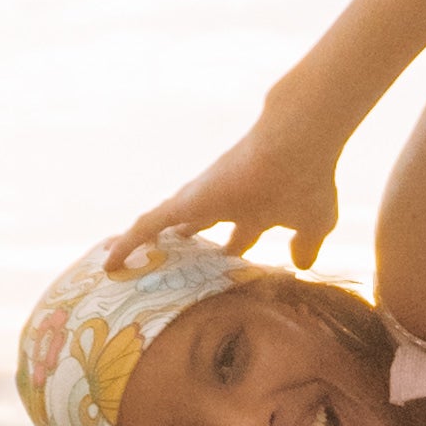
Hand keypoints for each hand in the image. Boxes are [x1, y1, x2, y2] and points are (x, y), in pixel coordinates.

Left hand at [105, 116, 342, 273]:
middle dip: (181, 250)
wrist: (296, 148)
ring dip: (146, 248)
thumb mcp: (314, 224)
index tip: (221, 277)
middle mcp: (223, 204)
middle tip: (165, 273)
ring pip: (162, 227)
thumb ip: (307, 244)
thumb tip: (302, 264)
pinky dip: (128, 244)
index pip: (236, 238)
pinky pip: (147, 226)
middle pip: (191, 229)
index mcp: (255, 211)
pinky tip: (111, 264)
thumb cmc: (308, 183)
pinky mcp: (186, 201)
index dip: (228, 259)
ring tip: (123, 270)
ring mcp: (201, 201)